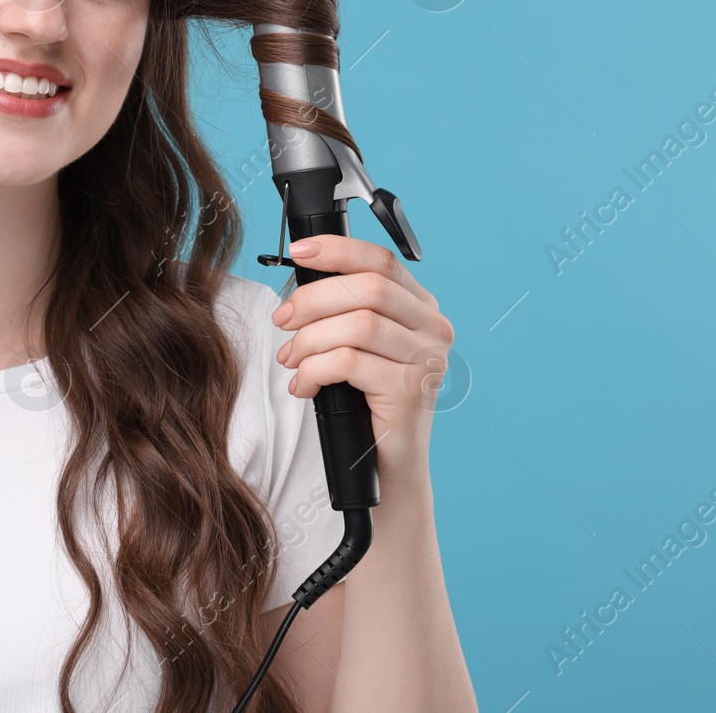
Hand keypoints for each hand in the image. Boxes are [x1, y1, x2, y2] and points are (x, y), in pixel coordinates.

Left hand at [271, 233, 453, 489]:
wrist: (387, 466)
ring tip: (290, 359)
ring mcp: (427, 361)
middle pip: (368, 288)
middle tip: (282, 319)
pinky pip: (350, 363)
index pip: (381, 261)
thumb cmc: (368, 402)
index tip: (298, 252)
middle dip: (314, 299)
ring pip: (358, 324)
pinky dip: (314, 371)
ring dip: (310, 339)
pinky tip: (302, 386)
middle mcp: (433, 329)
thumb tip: (300, 281)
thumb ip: (346, 309)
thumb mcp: (359, 345)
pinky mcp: (410, 392)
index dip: (337, 250)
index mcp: (422, 308)